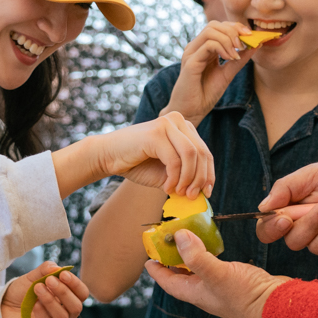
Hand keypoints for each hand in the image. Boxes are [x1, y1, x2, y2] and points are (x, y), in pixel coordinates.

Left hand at [1, 262, 87, 317]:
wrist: (3, 305)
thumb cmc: (22, 292)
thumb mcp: (33, 277)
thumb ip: (45, 270)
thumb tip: (57, 267)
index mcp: (67, 299)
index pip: (82, 294)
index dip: (75, 284)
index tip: (63, 274)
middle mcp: (65, 314)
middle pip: (76, 307)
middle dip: (64, 292)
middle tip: (48, 280)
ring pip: (62, 317)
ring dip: (50, 300)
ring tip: (37, 288)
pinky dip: (42, 312)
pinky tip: (34, 303)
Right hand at [98, 112, 214, 196]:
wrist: (108, 156)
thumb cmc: (137, 164)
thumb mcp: (167, 172)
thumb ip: (184, 176)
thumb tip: (204, 192)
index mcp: (183, 127)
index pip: (205, 152)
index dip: (209, 174)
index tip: (207, 193)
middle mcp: (178, 120)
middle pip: (201, 153)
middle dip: (200, 179)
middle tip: (191, 196)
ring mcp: (167, 124)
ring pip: (191, 155)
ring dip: (187, 179)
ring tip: (178, 192)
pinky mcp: (156, 133)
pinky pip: (174, 160)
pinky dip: (174, 178)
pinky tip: (166, 187)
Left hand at [146, 228, 287, 317]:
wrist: (279, 308)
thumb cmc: (248, 298)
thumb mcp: (217, 275)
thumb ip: (196, 257)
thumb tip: (179, 237)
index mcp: (196, 293)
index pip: (168, 282)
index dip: (157, 270)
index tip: (148, 258)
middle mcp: (206, 292)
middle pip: (181, 276)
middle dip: (172, 260)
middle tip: (166, 242)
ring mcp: (221, 288)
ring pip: (198, 271)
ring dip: (190, 257)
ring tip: (186, 240)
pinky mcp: (235, 282)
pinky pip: (215, 267)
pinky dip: (209, 256)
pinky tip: (213, 248)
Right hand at [159, 21, 255, 126]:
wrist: (192, 111)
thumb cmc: (205, 94)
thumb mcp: (227, 74)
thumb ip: (239, 60)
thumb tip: (256, 45)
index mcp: (203, 49)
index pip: (219, 27)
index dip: (236, 27)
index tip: (251, 36)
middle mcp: (196, 47)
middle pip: (214, 24)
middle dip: (233, 30)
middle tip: (245, 44)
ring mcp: (191, 53)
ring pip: (211, 31)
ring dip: (229, 39)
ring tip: (236, 54)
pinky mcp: (190, 62)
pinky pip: (208, 45)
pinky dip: (222, 48)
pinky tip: (229, 58)